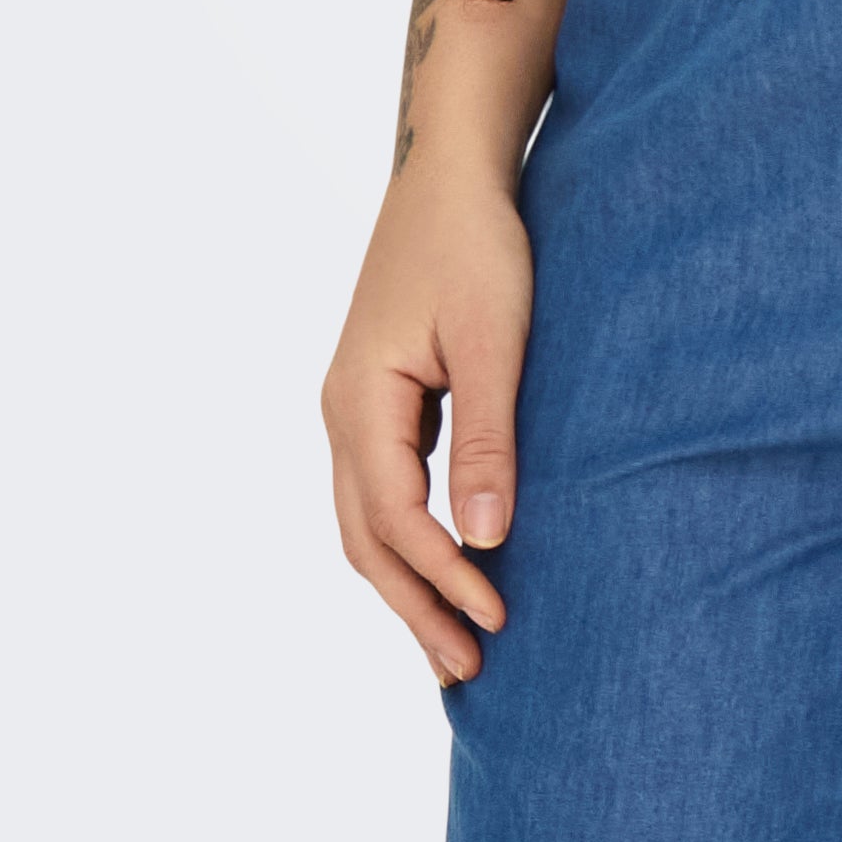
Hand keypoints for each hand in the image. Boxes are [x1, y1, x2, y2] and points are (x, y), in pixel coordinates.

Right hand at [322, 158, 533, 684]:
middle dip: (413, 608)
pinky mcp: (382, 395)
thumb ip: (488, 435)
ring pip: (369, 520)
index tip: (497, 622)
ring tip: (454, 641)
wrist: (450, 167)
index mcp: (359, 402)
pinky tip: (450, 560)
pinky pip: (386, 488)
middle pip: (366, 539)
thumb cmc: (477, 241)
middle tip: (466, 673)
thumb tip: (485, 538)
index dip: (445, 580)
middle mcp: (343, 412)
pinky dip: (411, 538)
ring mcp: (355, 405)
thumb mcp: (494, 336)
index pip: (397, 522)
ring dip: (408, 582)